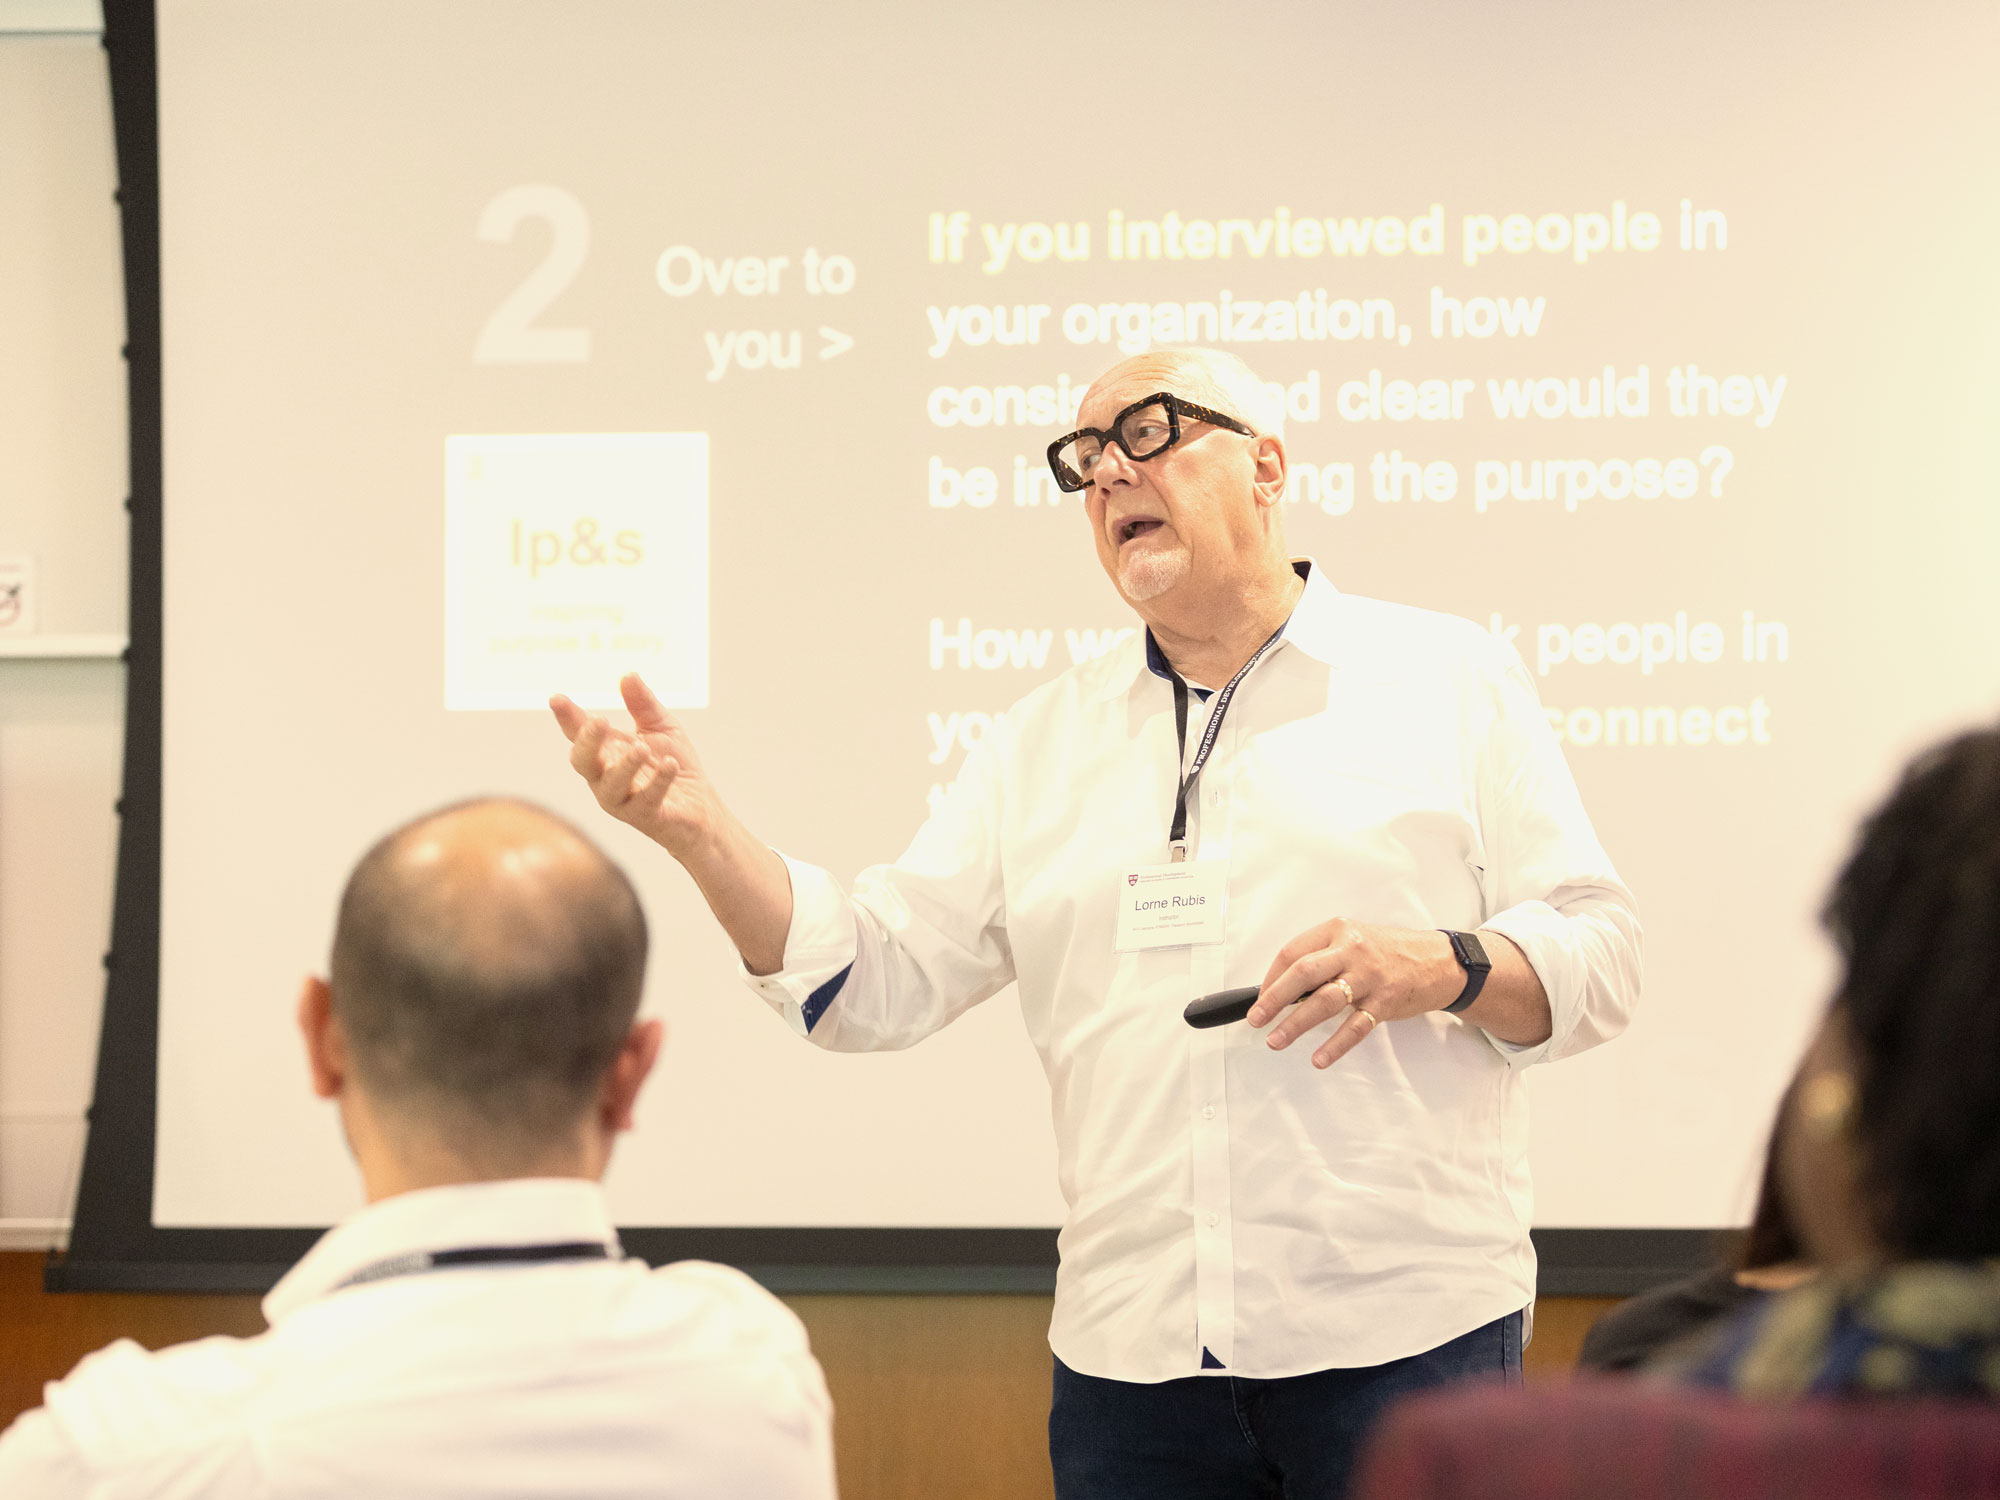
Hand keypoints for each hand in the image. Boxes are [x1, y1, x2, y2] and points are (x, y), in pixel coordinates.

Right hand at [550, 673, 718, 860]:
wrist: (702, 808)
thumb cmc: (672, 764)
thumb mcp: (661, 727)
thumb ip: (643, 704)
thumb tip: (627, 674)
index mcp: (606, 753)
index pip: (580, 734)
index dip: (567, 717)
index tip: (556, 698)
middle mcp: (607, 778)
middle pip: (584, 763)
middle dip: (587, 742)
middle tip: (597, 720)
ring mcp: (624, 801)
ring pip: (611, 787)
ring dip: (625, 766)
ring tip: (642, 748)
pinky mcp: (648, 817)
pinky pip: (647, 800)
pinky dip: (658, 782)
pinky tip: (669, 764)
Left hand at [1249, 919, 1461, 1068]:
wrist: (1438, 960)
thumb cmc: (1388, 952)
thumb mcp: (1352, 940)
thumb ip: (1321, 957)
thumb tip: (1282, 988)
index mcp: (1337, 931)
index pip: (1292, 952)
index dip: (1271, 978)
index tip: (1259, 999)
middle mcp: (1351, 950)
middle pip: (1303, 973)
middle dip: (1274, 999)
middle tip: (1256, 1019)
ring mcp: (1369, 976)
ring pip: (1325, 1001)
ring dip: (1296, 1024)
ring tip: (1276, 1040)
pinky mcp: (1385, 1002)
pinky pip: (1355, 1027)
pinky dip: (1335, 1045)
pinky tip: (1319, 1057)